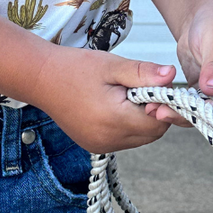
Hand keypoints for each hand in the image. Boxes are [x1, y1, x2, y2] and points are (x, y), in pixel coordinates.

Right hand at [31, 45, 177, 151]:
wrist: (40, 78)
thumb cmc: (75, 68)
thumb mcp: (112, 65)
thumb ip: (144, 73)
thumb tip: (172, 76)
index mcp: (115, 120)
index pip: (159, 122)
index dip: (163, 104)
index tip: (153, 84)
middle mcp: (109, 140)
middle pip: (152, 133)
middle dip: (154, 112)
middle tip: (138, 87)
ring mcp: (101, 146)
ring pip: (139, 138)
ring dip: (141, 120)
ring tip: (123, 95)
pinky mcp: (95, 146)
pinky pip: (124, 140)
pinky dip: (127, 126)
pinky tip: (113, 106)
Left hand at [144, 3, 212, 125]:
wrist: (203, 12)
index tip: (199, 109)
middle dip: (196, 117)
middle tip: (166, 113)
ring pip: (204, 113)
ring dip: (181, 114)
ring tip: (155, 110)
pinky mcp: (204, 93)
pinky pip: (192, 106)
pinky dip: (175, 106)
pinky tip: (156, 104)